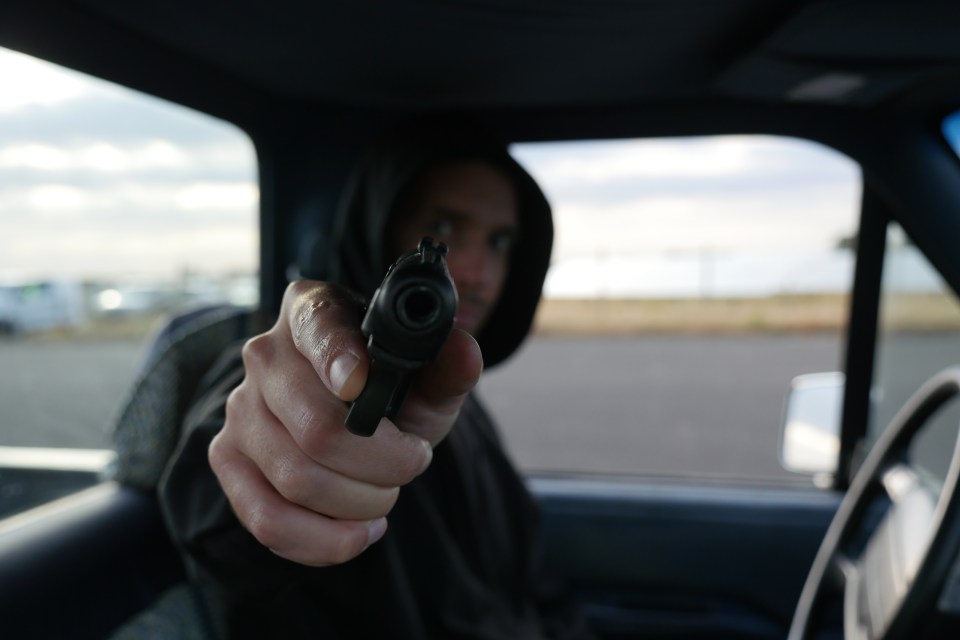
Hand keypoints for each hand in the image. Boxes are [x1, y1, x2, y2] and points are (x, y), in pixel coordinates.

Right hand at [208, 279, 482, 565]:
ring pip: (296, 480)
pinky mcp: (227, 459)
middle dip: (383, 464)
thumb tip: (465, 352)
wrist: (353, 421)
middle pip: (317, 428)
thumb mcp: (426, 377)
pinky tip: (359, 532)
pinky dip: (323, 541)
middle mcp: (265, 354)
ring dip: (360, 504)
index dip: (338, 357)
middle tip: (413, 463)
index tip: (361, 385)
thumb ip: (448, 367)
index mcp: (314, 310)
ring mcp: (239, 408)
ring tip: (385, 495)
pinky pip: (267, 520)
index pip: (318, 327)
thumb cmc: (390, 391)